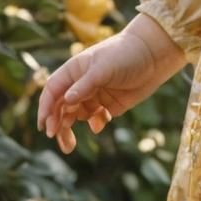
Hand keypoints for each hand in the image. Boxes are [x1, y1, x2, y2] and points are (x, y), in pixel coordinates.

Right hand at [37, 14, 186, 153]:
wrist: (155, 54)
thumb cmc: (127, 53)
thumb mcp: (105, 68)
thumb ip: (85, 85)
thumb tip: (66, 100)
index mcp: (75, 70)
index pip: (53, 91)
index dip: (46, 108)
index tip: (45, 127)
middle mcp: (82, 83)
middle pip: (61, 107)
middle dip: (57, 124)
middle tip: (59, 139)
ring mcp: (95, 94)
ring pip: (76, 116)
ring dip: (71, 130)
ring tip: (69, 147)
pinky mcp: (110, 104)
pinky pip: (96, 119)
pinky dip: (95, 124)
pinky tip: (101, 123)